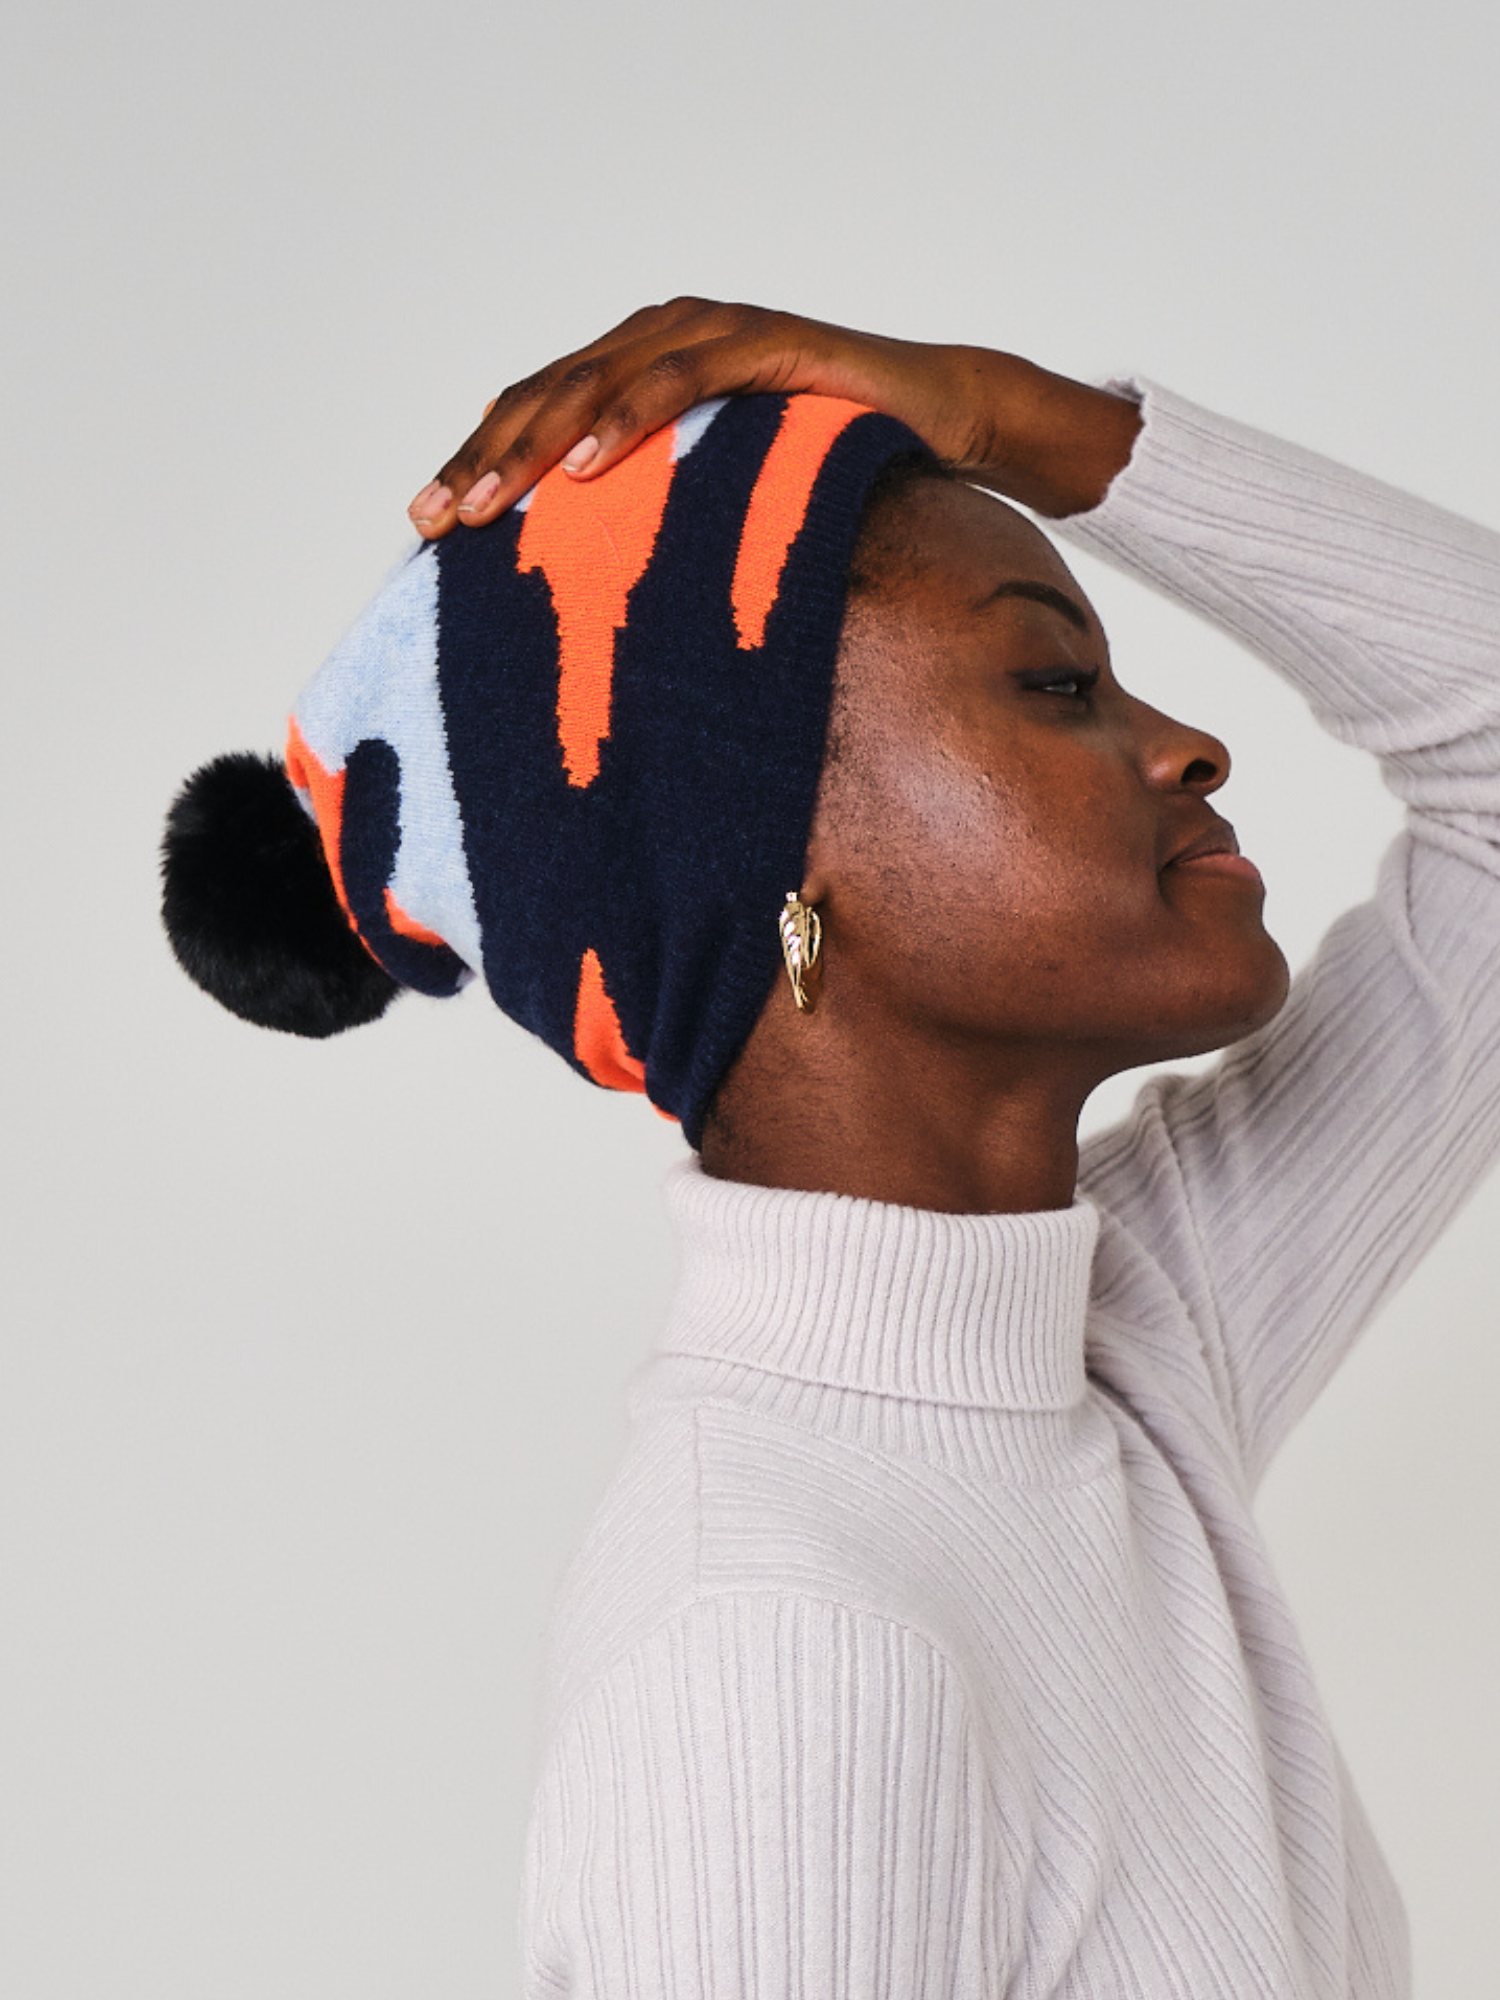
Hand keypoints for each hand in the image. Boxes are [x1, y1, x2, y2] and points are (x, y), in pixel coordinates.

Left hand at [407, 299, 1141, 535]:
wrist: (938, 420)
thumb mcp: (718, 496)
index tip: (421, 527)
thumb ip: (654, 512)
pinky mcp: (762, 342)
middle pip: (548, 395)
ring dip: (535, 443)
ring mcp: (710, 330)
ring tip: (486, 502)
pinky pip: (680, 376)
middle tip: (434, 520)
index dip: (475, 466)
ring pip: (595, 382)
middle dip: (484, 461)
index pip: (537, 412)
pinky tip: (582, 463)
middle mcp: (662, 335)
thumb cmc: (826, 466)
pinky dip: (626, 415)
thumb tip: (585, 588)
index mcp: (637, 368)